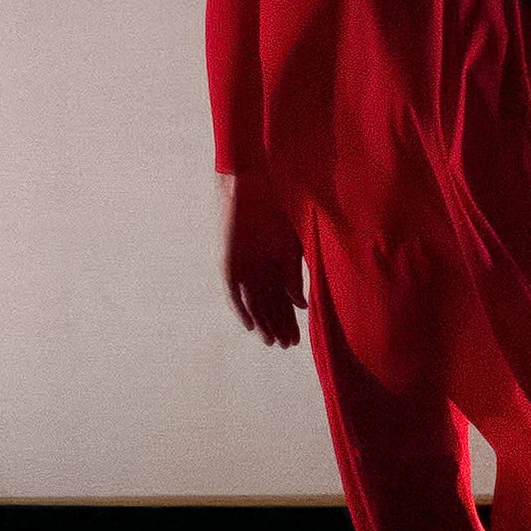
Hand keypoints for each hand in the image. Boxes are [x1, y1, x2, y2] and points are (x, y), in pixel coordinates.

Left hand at [220, 169, 305, 349]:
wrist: (258, 184)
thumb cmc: (280, 209)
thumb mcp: (292, 248)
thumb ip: (293, 276)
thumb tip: (301, 305)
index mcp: (277, 263)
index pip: (283, 299)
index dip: (290, 320)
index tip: (298, 339)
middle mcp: (259, 269)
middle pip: (269, 305)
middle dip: (279, 325)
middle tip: (288, 345)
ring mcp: (244, 266)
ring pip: (253, 302)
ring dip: (263, 322)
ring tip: (272, 341)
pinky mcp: (229, 262)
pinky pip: (233, 292)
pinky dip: (241, 308)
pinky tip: (251, 325)